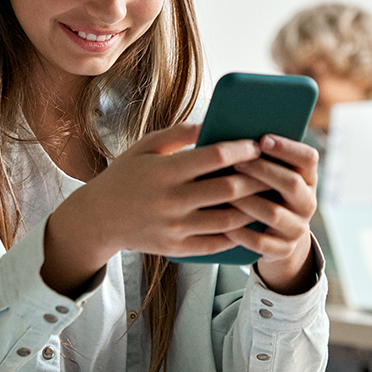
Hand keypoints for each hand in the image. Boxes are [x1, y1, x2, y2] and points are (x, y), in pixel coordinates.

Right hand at [43, 123, 268, 294]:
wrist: (99, 218)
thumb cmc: (126, 175)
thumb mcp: (145, 146)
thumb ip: (179, 133)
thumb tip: (213, 123)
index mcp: (164, 172)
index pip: (213, 157)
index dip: (240, 150)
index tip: (257, 144)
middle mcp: (171, 201)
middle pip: (228, 190)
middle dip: (256, 178)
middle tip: (273, 170)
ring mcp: (175, 228)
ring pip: (229, 220)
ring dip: (253, 207)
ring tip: (268, 196)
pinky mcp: (177, 248)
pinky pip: (217, 243)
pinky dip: (238, 233)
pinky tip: (250, 221)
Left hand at [227, 135, 319, 294]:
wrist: (276, 237)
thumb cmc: (265, 195)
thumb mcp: (271, 176)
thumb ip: (263, 158)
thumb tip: (234, 136)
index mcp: (307, 179)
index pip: (308, 158)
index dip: (287, 148)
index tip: (262, 139)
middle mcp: (307, 203)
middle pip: (291, 183)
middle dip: (262, 171)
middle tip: (237, 162)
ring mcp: (297, 228)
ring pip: (273, 213)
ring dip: (247, 200)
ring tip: (224, 191)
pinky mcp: (283, 250)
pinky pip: (260, 242)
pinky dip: (240, 233)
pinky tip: (222, 223)